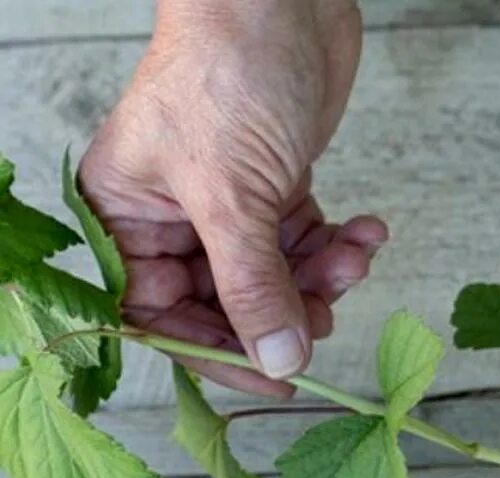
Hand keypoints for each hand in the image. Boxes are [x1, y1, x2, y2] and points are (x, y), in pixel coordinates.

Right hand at [78, 0, 384, 396]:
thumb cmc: (226, 75)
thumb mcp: (231, 196)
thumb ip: (253, 288)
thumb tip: (278, 362)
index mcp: (129, 221)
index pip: (164, 316)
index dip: (222, 354)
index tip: (281, 379)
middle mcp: (175, 220)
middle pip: (230, 303)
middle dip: (287, 311)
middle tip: (330, 315)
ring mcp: (229, 206)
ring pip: (277, 277)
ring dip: (323, 278)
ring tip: (355, 257)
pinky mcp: (276, 189)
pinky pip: (307, 243)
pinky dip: (340, 245)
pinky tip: (368, 230)